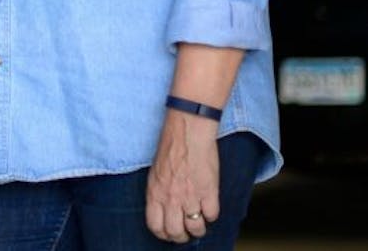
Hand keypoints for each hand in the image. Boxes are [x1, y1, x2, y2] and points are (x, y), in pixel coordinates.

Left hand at [145, 110, 219, 242]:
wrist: (188, 130)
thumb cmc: (171, 146)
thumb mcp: (155, 172)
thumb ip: (158, 192)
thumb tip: (163, 208)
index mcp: (155, 193)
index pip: (155, 226)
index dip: (163, 234)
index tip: (169, 233)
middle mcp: (171, 198)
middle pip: (176, 232)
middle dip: (182, 237)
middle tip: (187, 232)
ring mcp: (190, 196)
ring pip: (196, 228)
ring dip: (199, 228)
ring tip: (200, 222)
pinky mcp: (209, 191)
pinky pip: (212, 215)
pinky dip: (212, 215)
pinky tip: (209, 206)